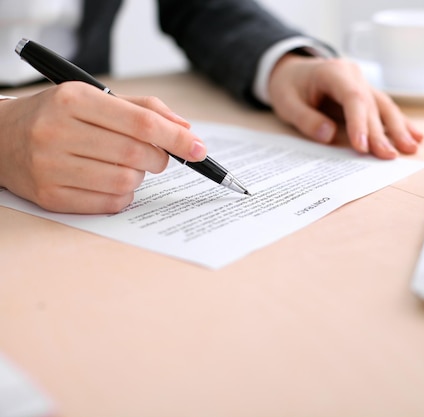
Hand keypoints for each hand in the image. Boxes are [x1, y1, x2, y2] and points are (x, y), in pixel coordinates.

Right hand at [0, 82, 205, 213]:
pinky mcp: (51, 196)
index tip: (199, 148)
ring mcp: (51, 167)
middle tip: (155, 156)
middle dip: (159, 158)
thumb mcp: (94, 98)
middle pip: (137, 155)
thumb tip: (185, 129)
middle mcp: (58, 132)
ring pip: (126, 182)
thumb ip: (143, 109)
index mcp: (73, 100)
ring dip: (139, 177)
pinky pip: (110, 203)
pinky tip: (110, 181)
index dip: (177, 138)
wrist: (1, 138)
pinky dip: (123, 195)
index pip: (141, 122)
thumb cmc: (57, 116)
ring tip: (125, 165)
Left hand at [267, 54, 422, 158]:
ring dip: (398, 129)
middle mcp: (353, 76)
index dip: (359, 122)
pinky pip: (385, 109)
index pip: (352, 98)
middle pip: (371, 106)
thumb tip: (329, 135)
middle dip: (381, 133)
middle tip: (389, 156)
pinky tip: (415, 135)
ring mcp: (362, 84)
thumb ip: (306, 119)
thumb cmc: (289, 86)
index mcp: (333, 72)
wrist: (291, 70)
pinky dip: (400, 123)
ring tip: (411, 148)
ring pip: (384, 107)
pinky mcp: (366, 95)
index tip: (362, 146)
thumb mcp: (286, 102)